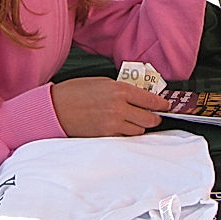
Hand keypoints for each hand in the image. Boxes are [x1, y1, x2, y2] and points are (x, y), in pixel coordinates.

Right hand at [50, 77, 169, 136]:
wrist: (55, 108)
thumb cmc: (75, 91)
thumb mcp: (101, 82)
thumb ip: (121, 90)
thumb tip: (137, 96)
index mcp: (120, 90)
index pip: (150, 100)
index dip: (161, 104)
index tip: (165, 105)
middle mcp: (119, 108)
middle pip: (149, 119)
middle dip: (153, 117)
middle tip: (154, 116)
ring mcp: (113, 124)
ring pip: (138, 130)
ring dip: (140, 126)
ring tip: (135, 121)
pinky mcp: (105, 136)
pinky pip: (124, 137)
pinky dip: (127, 133)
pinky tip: (123, 128)